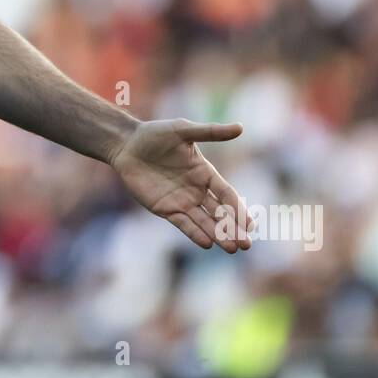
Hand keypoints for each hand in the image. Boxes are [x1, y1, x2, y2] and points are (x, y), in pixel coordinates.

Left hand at [109, 119, 252, 251]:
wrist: (126, 145)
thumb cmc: (155, 134)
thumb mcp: (184, 130)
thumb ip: (211, 132)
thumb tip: (241, 128)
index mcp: (205, 172)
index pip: (226, 194)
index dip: (238, 208)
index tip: (250, 224)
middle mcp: (196, 190)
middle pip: (219, 213)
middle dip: (233, 229)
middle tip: (246, 244)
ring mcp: (181, 201)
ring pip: (204, 221)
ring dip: (218, 235)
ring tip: (232, 249)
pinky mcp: (165, 208)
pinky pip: (183, 223)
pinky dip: (194, 233)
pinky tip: (207, 243)